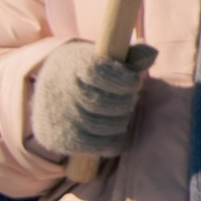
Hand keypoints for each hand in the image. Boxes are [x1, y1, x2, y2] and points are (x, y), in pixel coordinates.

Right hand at [30, 41, 153, 164]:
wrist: (49, 89)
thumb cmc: (86, 72)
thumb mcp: (103, 58)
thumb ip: (130, 57)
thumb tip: (151, 54)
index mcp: (71, 64)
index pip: (98, 72)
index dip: (123, 80)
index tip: (133, 81)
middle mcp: (59, 90)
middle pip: (103, 102)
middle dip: (125, 102)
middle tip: (130, 99)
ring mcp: (56, 116)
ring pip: (101, 126)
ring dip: (119, 122)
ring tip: (121, 115)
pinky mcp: (56, 138)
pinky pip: (94, 146)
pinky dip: (111, 141)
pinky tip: (114, 132)